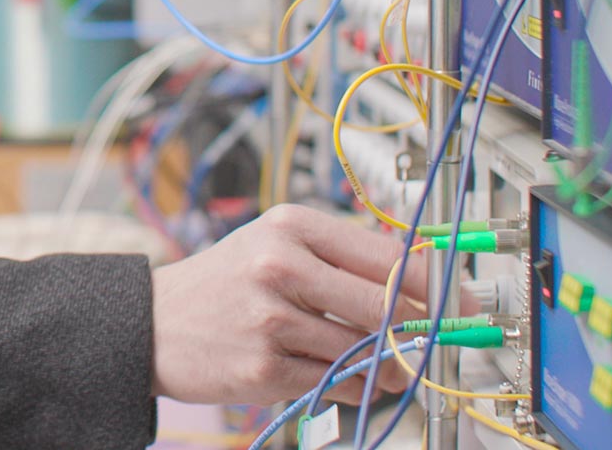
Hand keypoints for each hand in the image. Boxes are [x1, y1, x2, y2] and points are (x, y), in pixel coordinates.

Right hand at [150, 204, 438, 405]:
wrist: (151, 323)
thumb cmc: (222, 284)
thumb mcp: (274, 245)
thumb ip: (341, 257)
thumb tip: (420, 278)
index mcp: (291, 225)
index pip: (387, 254)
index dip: (435, 282)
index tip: (460, 299)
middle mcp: (280, 265)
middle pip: (384, 304)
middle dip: (417, 328)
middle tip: (432, 339)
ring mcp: (271, 318)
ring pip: (364, 348)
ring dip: (386, 364)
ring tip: (383, 363)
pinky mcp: (264, 366)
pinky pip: (336, 383)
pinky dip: (351, 384)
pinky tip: (341, 374)